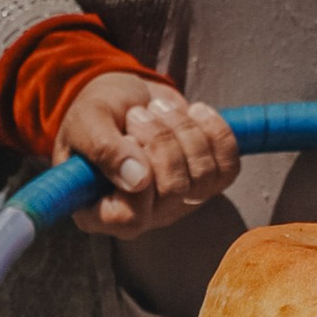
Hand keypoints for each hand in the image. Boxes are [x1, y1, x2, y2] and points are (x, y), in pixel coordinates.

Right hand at [55, 72, 240, 235]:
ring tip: (159, 109)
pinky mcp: (207, 184)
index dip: (139, 176)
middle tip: (139, 113)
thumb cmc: (96, 115)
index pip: (132, 217)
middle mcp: (143, 216)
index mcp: (102, 212)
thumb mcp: (88, 123)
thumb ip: (105, 151)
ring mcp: (178, 203)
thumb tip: (138, 180)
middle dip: (161, 139)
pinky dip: (216, 131)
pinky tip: (194, 111)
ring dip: (184, 129)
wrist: (126, 99)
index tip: (128, 137)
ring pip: (204, 174)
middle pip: (175, 190)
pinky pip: (229, 165)